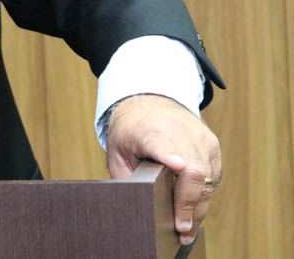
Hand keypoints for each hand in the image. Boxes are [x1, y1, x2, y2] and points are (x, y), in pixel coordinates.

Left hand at [106, 94, 221, 245]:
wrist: (148, 100)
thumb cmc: (130, 129)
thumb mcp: (116, 150)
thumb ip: (125, 176)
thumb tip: (133, 205)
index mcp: (149, 131)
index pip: (162, 144)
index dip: (170, 156)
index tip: (177, 165)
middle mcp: (179, 132)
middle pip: (193, 171)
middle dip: (188, 205)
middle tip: (181, 230)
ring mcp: (200, 137)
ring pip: (207, 179)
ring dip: (198, 207)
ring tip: (187, 229)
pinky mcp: (212, 143)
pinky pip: (213, 175)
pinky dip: (204, 194)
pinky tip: (193, 209)